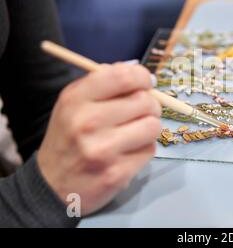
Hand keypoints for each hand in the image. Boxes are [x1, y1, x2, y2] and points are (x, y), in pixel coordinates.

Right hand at [37, 63, 161, 215]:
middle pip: (145, 101)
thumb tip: (142, 76)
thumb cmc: (68, 137)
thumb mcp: (73, 104)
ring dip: (149, 127)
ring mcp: (103, 150)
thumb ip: (104, 84)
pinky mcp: (117, 173)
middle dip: (150, 105)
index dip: (141, 76)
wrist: (50, 186)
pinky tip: (127, 151)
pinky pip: (150, 149)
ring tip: (135, 131)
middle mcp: (88, 122)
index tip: (144, 83)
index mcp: (76, 99)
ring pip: (153, 126)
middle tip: (141, 111)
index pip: (123, 76)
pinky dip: (144, 148)